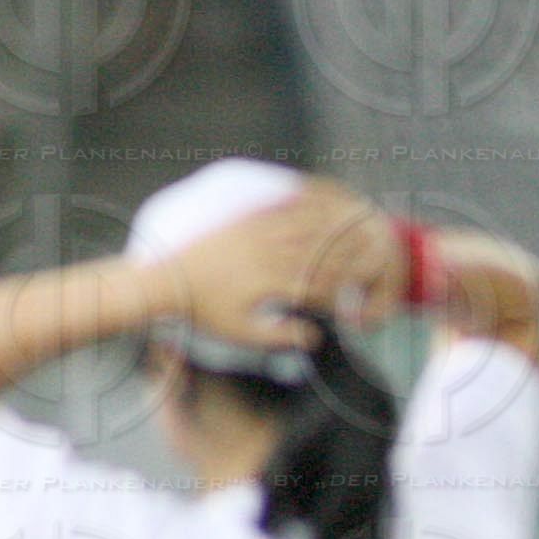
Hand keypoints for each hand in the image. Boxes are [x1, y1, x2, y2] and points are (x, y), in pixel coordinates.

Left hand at [151, 181, 392, 351]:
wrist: (164, 280)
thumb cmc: (203, 312)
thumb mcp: (241, 334)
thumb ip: (279, 337)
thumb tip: (314, 336)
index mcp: (270, 283)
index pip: (319, 285)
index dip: (345, 290)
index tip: (362, 296)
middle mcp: (266, 254)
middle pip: (317, 252)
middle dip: (348, 254)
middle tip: (374, 253)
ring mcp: (255, 234)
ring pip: (303, 227)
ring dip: (331, 225)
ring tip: (357, 223)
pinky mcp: (243, 221)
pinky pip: (278, 209)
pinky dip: (300, 205)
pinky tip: (315, 201)